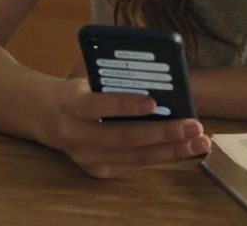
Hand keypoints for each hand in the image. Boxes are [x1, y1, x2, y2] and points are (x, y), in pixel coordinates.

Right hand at [37, 75, 209, 177]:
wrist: (48, 116)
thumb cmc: (79, 89)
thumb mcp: (87, 77)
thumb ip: (114, 80)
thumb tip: (160, 78)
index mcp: (71, 102)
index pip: (97, 105)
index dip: (124, 104)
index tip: (153, 102)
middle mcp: (76, 134)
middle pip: (123, 137)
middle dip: (163, 132)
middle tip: (194, 125)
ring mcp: (86, 157)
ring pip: (134, 156)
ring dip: (171, 149)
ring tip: (199, 140)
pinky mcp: (98, 170)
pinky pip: (135, 164)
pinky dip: (162, 155)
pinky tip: (185, 148)